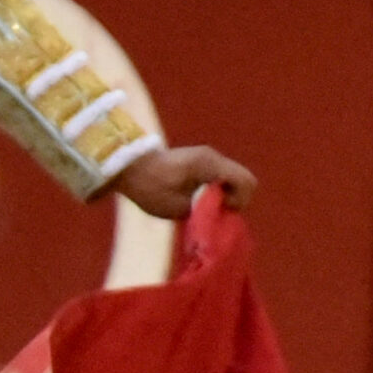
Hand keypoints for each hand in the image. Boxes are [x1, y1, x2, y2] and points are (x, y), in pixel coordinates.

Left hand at [110, 144, 255, 218]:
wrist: (127, 168)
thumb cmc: (149, 188)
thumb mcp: (177, 207)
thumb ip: (204, 211)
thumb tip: (220, 215)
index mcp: (210, 164)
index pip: (246, 181)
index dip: (240, 201)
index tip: (219, 210)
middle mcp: (213, 157)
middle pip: (242, 179)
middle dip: (233, 199)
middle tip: (212, 212)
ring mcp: (207, 157)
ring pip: (231, 178)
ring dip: (223, 195)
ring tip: (202, 207)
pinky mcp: (199, 161)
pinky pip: (219, 176)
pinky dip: (215, 190)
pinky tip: (196, 199)